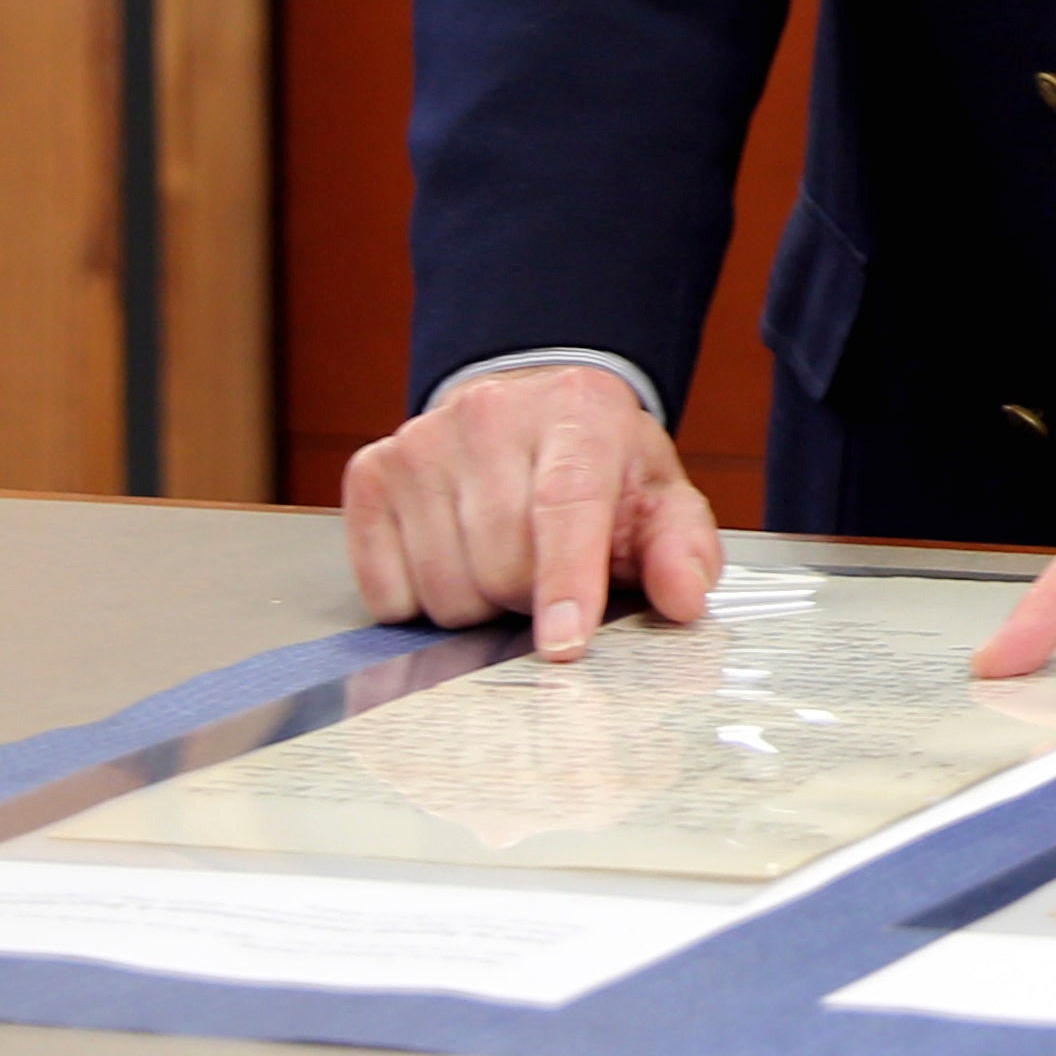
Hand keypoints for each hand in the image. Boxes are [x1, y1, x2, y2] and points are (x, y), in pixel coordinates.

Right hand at [340, 364, 723, 662]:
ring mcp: (421, 441)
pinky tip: (453, 559)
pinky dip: (422, 602)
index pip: (566, 504)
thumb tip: (685, 598)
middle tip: (549, 576)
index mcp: (580, 411)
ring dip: (480, 604)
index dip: (566, 582)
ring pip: (444, 588)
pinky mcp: (370, 473)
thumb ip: (682, 549)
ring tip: (505, 562)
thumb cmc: (599, 467)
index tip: (565, 645)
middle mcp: (492, 413)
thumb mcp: (659, 498)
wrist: (528, 412)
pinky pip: (386, 593)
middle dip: (532, 599)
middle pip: (502, 565)